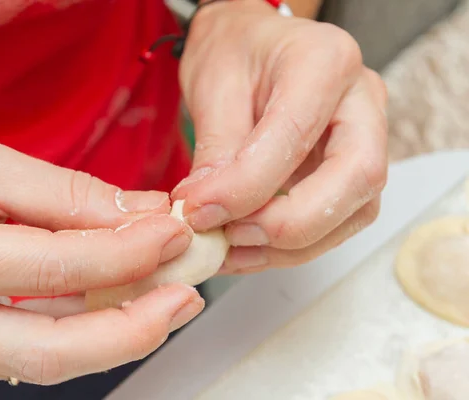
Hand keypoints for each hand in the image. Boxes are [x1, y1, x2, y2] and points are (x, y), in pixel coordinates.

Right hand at [0, 118, 202, 383]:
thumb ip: (68, 196)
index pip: (52, 269)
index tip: (173, 233)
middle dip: (133, 329)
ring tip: (165, 299)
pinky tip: (117, 304)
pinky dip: (81, 331)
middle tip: (185, 298)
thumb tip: (144, 217)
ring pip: (43, 361)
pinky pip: (27, 350)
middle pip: (50, 351)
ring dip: (115, 335)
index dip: (126, 254)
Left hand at [174, 0, 387, 272]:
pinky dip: (289, 248)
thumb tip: (209, 213)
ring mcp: (364, 140)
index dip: (246, 186)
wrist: (251, 46)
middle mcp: (362, 101)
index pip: (296, 134)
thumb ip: (217, 149)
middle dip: (289, 225)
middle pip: (355, 178)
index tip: (199, 212)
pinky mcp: (349, 173)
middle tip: (228, 236)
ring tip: (228, 248)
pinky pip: (335, 223)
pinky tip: (245, 248)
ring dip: (288, 246)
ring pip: (352, 211)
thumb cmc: (234, 52)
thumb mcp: (213, 85)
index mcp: (325, 60)